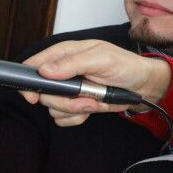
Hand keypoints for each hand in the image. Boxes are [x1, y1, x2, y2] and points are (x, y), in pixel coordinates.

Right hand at [21, 40, 170, 125]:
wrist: (143, 87)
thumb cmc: (126, 66)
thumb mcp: (102, 59)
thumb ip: (72, 63)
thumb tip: (45, 70)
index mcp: (63, 54)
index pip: (33, 65)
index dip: (29, 81)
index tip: (34, 96)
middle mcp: (61, 72)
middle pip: (42, 93)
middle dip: (64, 100)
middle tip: (86, 97)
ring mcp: (66, 90)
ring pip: (52, 108)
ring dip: (74, 109)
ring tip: (94, 101)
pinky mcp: (73, 105)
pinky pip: (62, 118)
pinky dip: (77, 117)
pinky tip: (92, 108)